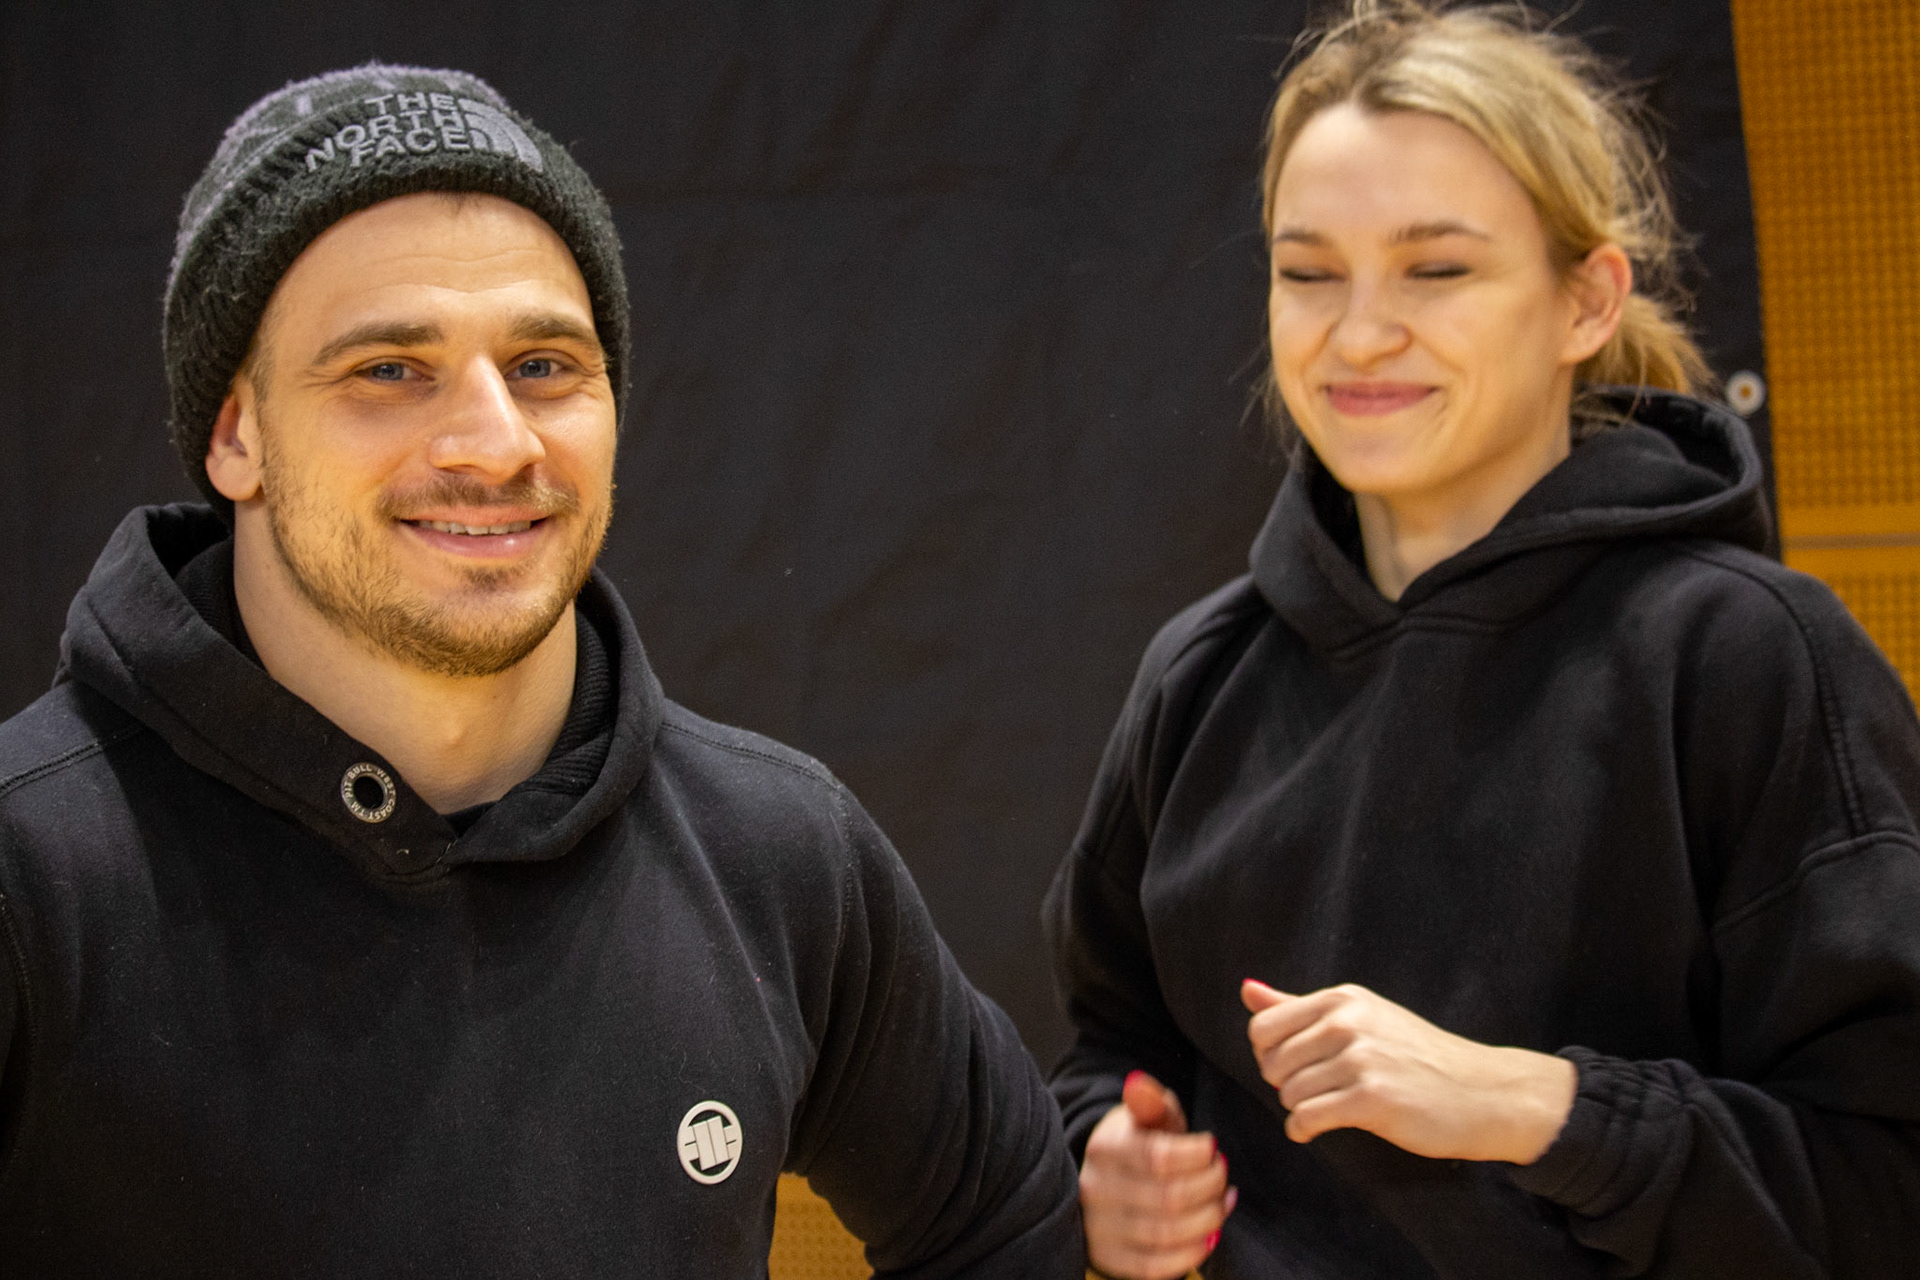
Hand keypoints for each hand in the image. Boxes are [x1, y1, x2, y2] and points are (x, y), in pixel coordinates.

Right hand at [1079, 1069, 1236, 1279]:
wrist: (1107, 1186)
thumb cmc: (1138, 1146)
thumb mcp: (1145, 1118)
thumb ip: (1150, 1102)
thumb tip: (1137, 1082)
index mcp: (1105, 1148)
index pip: (1161, 1157)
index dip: (1198, 1156)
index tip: (1213, 1148)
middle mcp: (1095, 1189)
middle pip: (1170, 1197)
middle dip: (1210, 1187)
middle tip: (1222, 1176)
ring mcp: (1099, 1228)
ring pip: (1166, 1233)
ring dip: (1207, 1220)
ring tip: (1220, 1203)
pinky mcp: (1109, 1258)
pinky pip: (1155, 1267)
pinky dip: (1190, 1254)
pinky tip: (1207, 1235)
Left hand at [1241, 979, 1574, 1164]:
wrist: (1483, 1092)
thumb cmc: (1417, 1057)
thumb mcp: (1360, 1017)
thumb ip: (1297, 1007)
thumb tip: (1246, 989)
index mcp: (1342, 999)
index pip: (1263, 1027)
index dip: (1270, 1055)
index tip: (1296, 1068)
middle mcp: (1348, 1021)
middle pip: (1272, 1063)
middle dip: (1285, 1085)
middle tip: (1317, 1092)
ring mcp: (1361, 1059)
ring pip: (1288, 1093)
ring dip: (1300, 1109)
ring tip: (1329, 1108)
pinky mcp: (1372, 1099)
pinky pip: (1306, 1117)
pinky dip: (1303, 1130)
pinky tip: (1316, 1130)